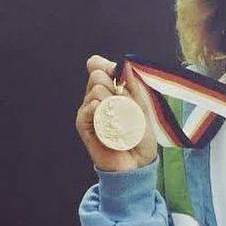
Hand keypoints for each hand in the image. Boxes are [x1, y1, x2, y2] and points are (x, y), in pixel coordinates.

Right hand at [76, 54, 157, 171]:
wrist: (137, 161)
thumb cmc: (141, 134)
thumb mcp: (142, 105)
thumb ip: (133, 84)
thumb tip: (125, 64)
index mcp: (110, 89)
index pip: (99, 66)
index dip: (107, 66)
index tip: (119, 74)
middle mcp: (96, 97)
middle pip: (97, 75)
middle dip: (115, 87)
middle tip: (126, 106)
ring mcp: (88, 110)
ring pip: (96, 90)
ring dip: (113, 103)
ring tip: (121, 121)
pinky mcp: (84, 124)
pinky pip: (89, 108)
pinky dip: (101, 112)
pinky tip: (109, 122)